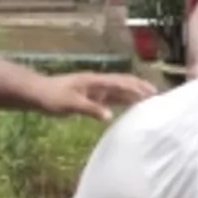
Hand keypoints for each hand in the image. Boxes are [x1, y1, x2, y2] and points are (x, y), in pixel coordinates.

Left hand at [31, 71, 157, 121]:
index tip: (153, 93)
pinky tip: (131, 106)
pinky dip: (124, 100)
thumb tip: (110, 116)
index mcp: (95, 81)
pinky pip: (112, 97)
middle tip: (159, 96)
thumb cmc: (52, 97)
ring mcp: (95, 89)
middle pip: (124, 83)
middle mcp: (98, 83)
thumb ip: (90, 109)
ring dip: (135, 93)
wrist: (38, 93)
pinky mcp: (92, 96)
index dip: (137, 87)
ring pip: (120, 90)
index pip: (121, 82)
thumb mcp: (70, 104)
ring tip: (151, 100)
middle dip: (141, 87)